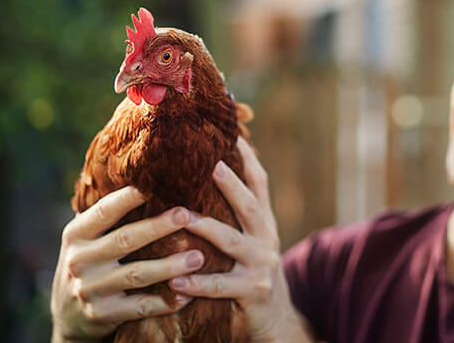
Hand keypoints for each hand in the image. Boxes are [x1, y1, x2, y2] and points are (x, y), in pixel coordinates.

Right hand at [50, 186, 203, 342]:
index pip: (104, 211)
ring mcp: (90, 289)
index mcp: (76, 234)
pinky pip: (140, 307)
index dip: (128, 198)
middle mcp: (80, 260)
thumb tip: (149, 175)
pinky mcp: (103, 315)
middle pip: (125, 239)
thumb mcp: (87, 237)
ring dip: (170, 266)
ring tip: (199, 257)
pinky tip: (189, 293)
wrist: (68, 315)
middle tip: (187, 215)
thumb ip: (110, 215)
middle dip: (158, 227)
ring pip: (137, 274)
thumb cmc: (90, 261)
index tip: (155, 183)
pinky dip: (166, 301)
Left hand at [168, 137, 314, 342]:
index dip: (246, 157)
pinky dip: (197, 283)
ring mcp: (262, 265)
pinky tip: (175, 280)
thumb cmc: (251, 276)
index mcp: (264, 223)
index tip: (231, 131)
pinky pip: (220, 286)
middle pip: (249, 204)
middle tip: (208, 162)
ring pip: (231, 241)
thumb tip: (207, 177)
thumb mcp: (250, 243)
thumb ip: (234, 217)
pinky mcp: (253, 292)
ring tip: (182, 217)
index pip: (259, 182)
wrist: (277, 324)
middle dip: (230, 182)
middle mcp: (266, 239)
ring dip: (206, 227)